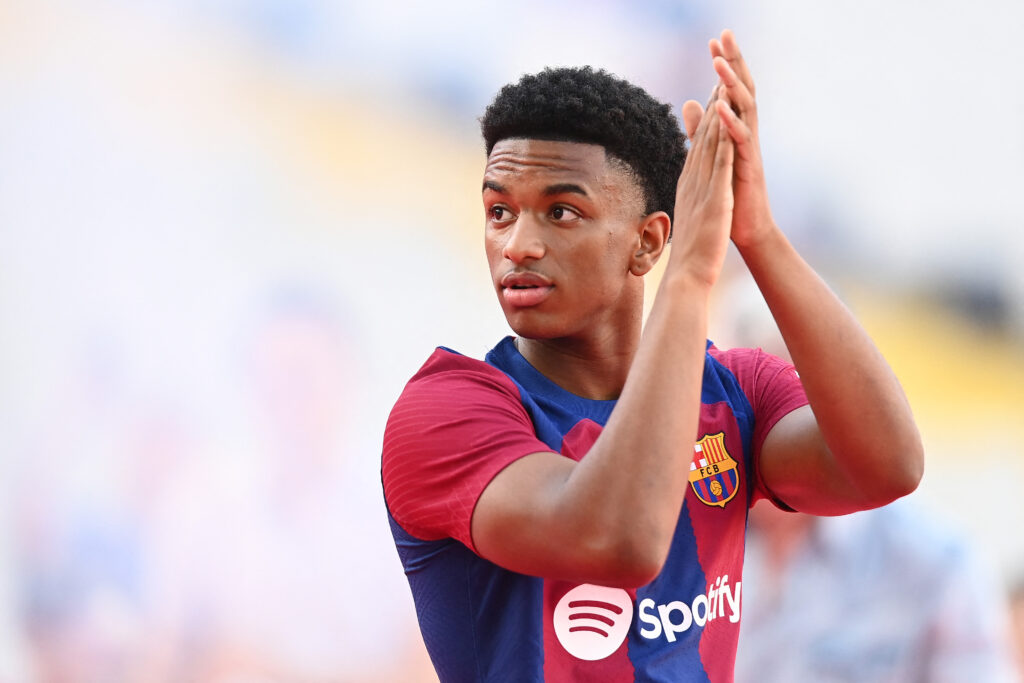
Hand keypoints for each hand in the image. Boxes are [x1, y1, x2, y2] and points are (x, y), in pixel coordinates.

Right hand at [669, 84, 734, 287]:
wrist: (688, 276)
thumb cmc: (690, 255)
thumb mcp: (691, 221)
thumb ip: (692, 204)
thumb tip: (690, 198)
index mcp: (688, 188)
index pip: (695, 149)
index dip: (703, 122)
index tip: (710, 99)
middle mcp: (691, 184)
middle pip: (701, 139)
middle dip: (710, 108)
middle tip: (717, 78)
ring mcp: (702, 190)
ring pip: (708, 145)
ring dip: (716, 115)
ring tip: (723, 87)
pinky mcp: (714, 199)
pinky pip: (718, 164)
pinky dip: (722, 141)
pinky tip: (728, 122)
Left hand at [682, 30, 774, 248]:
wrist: (747, 228)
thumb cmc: (732, 192)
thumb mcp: (713, 155)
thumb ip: (702, 129)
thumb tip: (690, 102)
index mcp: (736, 129)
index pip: (731, 89)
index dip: (725, 64)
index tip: (715, 40)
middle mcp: (746, 134)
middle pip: (743, 90)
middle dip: (734, 62)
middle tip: (725, 35)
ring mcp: (749, 149)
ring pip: (745, 110)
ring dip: (731, 86)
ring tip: (719, 65)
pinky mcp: (749, 167)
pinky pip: (741, 141)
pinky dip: (731, 123)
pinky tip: (721, 108)